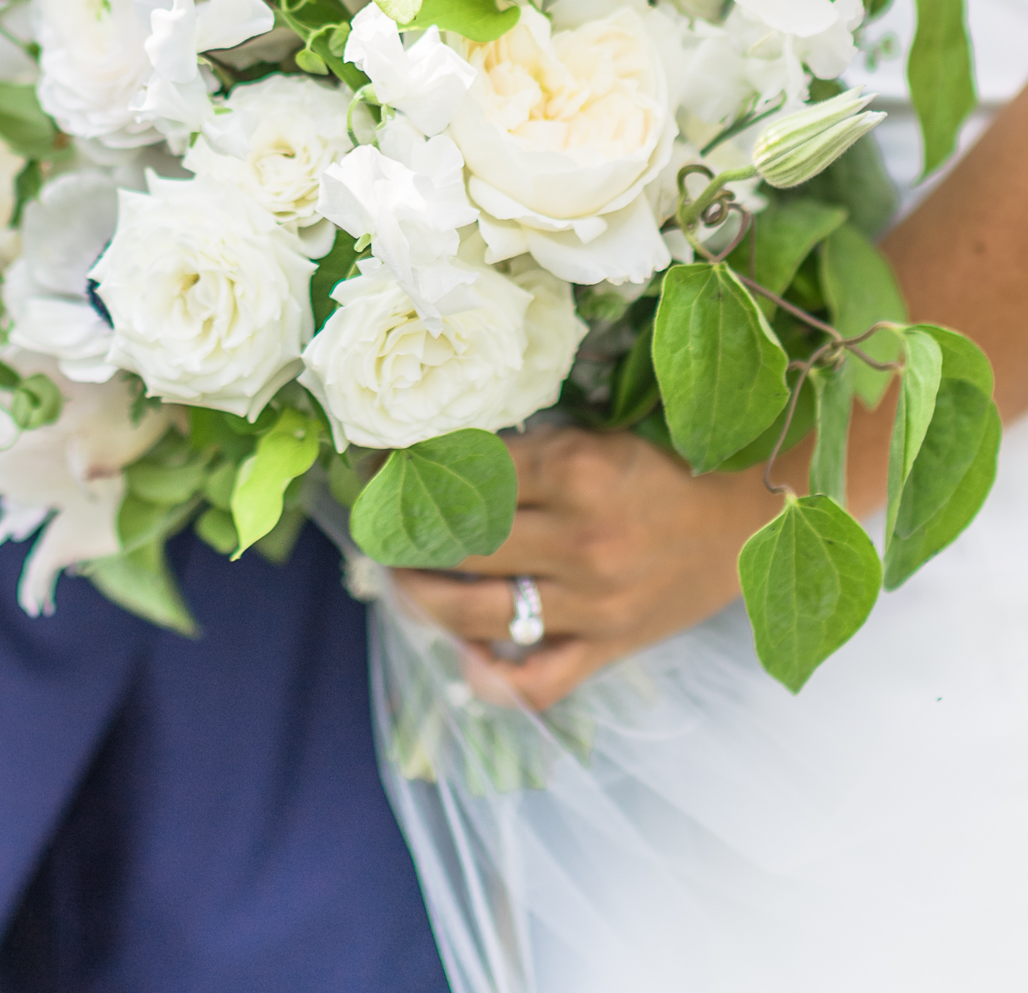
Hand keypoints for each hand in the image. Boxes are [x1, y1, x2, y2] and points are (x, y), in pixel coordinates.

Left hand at [392, 418, 869, 711]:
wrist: (746, 520)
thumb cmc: (665, 467)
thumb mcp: (594, 439)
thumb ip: (526, 451)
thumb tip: (438, 460)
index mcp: (576, 472)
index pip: (465, 473)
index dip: (410, 468)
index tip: (378, 463)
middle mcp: (579, 542)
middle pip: (457, 542)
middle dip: (401, 530)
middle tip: (375, 519)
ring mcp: (592, 604)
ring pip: (476, 611)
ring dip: (420, 596)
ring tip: (395, 576)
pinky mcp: (607, 648)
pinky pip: (535, 681)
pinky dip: (489, 677)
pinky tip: (461, 654)